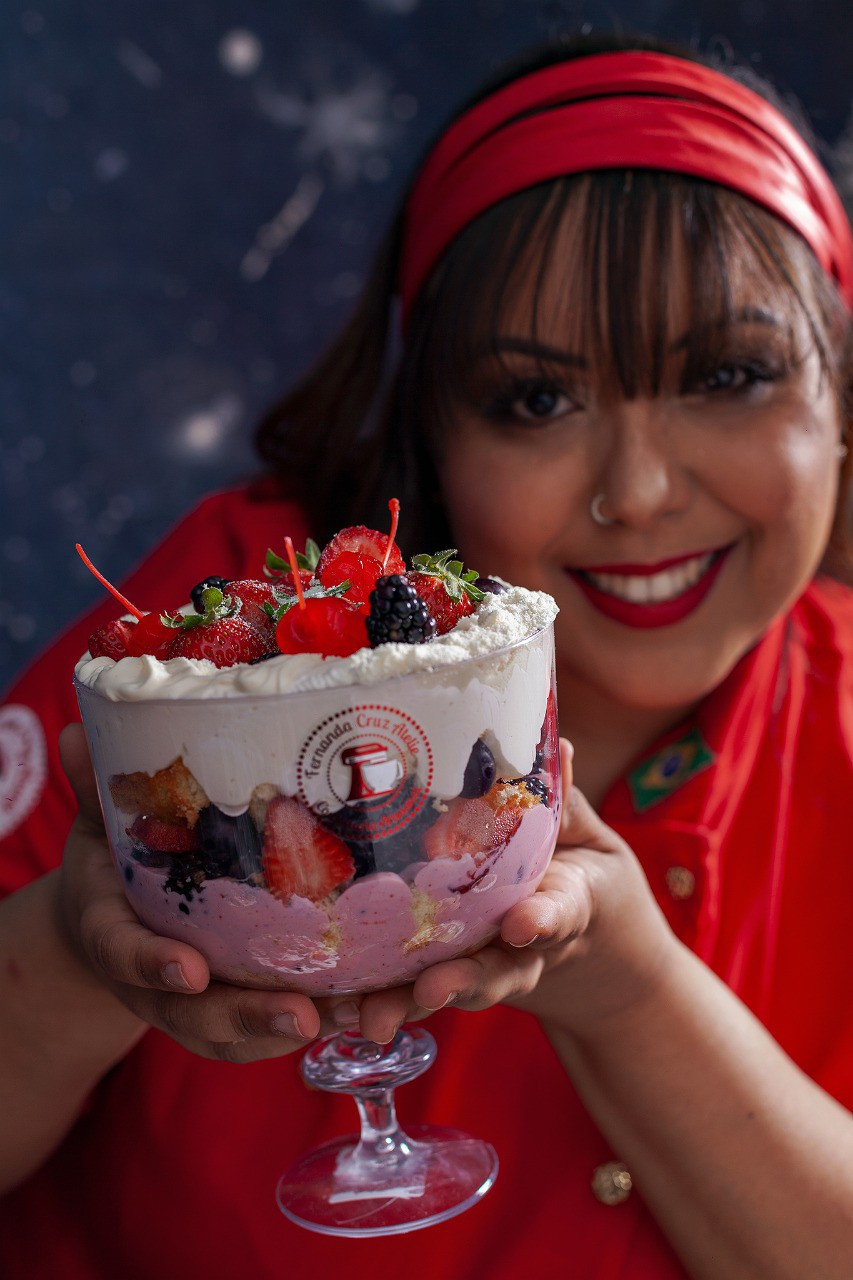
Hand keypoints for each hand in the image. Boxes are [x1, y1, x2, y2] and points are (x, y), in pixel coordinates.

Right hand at [57, 724, 347, 1063]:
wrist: (110, 918)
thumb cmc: (112, 863)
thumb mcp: (97, 826)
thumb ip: (95, 788)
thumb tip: (75, 732)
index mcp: (113, 933)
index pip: (124, 954)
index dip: (153, 964)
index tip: (189, 968)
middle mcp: (156, 982)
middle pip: (196, 1015)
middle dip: (248, 1017)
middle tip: (299, 1015)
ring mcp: (195, 1003)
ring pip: (240, 1033)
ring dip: (295, 1029)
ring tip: (350, 1015)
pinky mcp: (234, 1005)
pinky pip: (270, 1028)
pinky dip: (315, 1023)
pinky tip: (367, 1009)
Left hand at [354, 740, 678, 1043]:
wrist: (595, 953)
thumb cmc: (584, 879)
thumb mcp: (590, 842)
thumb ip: (568, 801)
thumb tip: (557, 742)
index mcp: (565, 909)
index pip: (557, 915)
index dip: (542, 919)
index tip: (523, 924)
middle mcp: (523, 950)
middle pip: (494, 972)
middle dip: (462, 982)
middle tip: (431, 990)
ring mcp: (487, 969)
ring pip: (449, 991)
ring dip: (408, 1005)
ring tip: (371, 1020)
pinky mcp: (450, 975)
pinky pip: (415, 993)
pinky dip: (382, 1003)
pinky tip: (341, 1010)